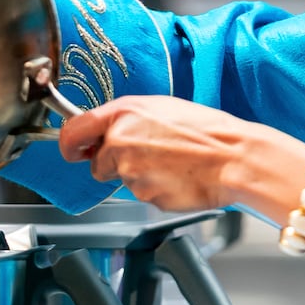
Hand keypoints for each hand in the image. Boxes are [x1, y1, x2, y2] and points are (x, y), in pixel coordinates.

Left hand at [58, 96, 304, 240]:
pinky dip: (157, 188)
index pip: (74, 131)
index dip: (69, 145)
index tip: (72, 150)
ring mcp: (131, 171)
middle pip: (97, 163)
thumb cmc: (208, 131)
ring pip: (122, 180)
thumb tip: (106, 132)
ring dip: (140, 176)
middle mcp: (120, 141)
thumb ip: (127, 120)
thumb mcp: (162, 108)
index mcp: (123, 113)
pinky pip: (143, 194)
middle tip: (146, 156)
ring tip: (172, 163)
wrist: (234, 158)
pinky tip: (177, 177)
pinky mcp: (145, 195)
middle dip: (113, 165)